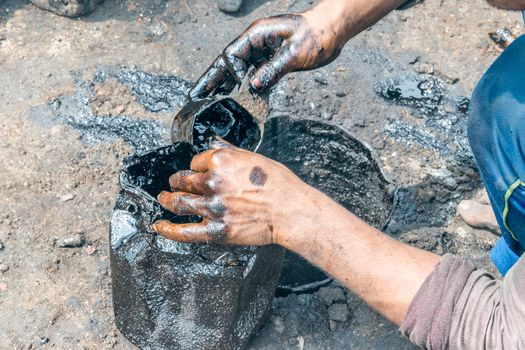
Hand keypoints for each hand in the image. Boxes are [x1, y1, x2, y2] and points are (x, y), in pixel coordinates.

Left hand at [152, 140, 313, 245]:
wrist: (291, 210)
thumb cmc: (280, 184)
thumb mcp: (255, 157)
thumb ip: (230, 151)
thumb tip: (214, 143)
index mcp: (222, 161)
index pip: (196, 162)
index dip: (196, 167)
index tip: (196, 171)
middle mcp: (213, 182)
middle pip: (183, 180)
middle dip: (176, 181)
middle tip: (173, 184)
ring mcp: (212, 207)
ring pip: (179, 202)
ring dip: (168, 200)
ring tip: (164, 199)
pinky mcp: (215, 230)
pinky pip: (184, 231)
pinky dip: (168, 229)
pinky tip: (159, 226)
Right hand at [189, 11, 347, 98]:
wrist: (333, 30)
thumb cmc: (316, 35)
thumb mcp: (295, 53)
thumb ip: (273, 69)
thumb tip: (254, 86)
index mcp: (256, 35)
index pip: (231, 55)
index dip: (225, 74)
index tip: (221, 91)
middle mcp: (256, 43)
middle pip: (228, 63)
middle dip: (213, 80)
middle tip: (196, 96)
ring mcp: (263, 51)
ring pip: (239, 70)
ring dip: (226, 85)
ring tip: (211, 101)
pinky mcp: (272, 60)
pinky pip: (254, 74)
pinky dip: (245, 87)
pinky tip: (238, 99)